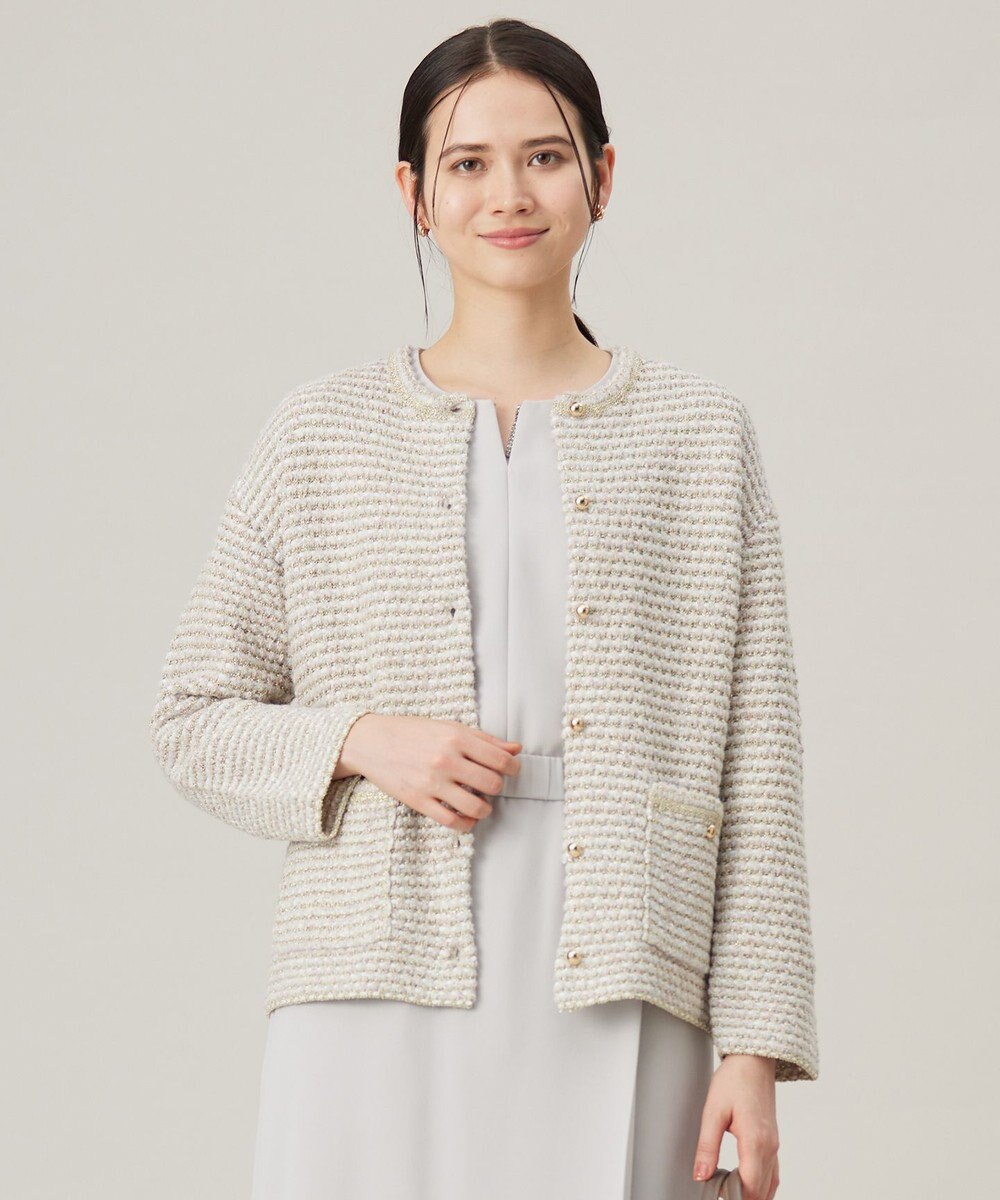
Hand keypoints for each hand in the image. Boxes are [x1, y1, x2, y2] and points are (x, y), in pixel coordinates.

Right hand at [338, 713, 521, 829]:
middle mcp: (446, 760)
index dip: (513, 768)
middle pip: (492, 784)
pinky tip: (467, 816)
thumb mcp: (449, 727)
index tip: (511, 770)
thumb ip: (484, 739)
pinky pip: (453, 822)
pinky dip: (467, 824)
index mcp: (456, 737)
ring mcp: (432, 783)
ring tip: (481, 802)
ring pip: (476, 807)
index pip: (501, 759)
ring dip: (486, 808)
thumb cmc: (413, 732)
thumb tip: (516, 749)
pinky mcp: (419, 801)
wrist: (372, 741)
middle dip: (498, 786)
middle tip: (491, 783)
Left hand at [692, 1054, 778, 1199]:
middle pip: (761, 1191)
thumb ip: (707, 1146)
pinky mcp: (773, 1140)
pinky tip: (747, 1184)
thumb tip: (700, 1175)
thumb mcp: (713, 1111)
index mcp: (755, 1141)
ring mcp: (774, 1145)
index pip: (750, 1186)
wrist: (753, 1060)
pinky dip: (761, 1185)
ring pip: (770, 1185)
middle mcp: (770, 1147)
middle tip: (720, 1191)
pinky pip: (773, 1173)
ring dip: (753, 1193)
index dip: (734, 1197)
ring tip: (730, 1191)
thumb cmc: (734, 1080)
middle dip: (742, 1197)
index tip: (717, 1193)